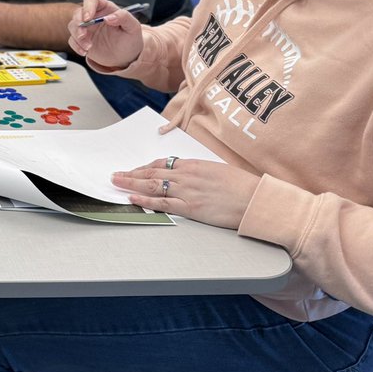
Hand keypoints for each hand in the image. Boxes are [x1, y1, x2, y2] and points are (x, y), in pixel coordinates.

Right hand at [67, 0, 143, 69]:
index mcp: (106, 8)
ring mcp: (86, 28)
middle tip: (83, 35)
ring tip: (89, 47)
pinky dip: (76, 46)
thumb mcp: (133, 27)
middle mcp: (93, 16)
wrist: (126, 56)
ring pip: (73, 26)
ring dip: (77, 37)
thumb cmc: (130, 39)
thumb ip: (124, 17)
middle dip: (78, 23)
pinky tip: (84, 52)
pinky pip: (72, 40)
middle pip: (78, 13)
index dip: (88, 7)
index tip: (88, 18)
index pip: (92, 0)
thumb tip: (109, 17)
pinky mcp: (81, 40)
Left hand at [111, 156, 260, 229]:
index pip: (162, 163)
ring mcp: (187, 191)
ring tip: (117, 183)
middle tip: (115, 174)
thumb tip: (186, 174)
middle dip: (131, 173)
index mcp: (194, 165)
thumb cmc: (243, 186)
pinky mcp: (191, 208)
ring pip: (152, 185)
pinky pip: (162, 203)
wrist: (257, 199)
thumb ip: (199, 172)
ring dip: (131, 184)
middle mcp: (187, 176)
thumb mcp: (218, 171)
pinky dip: (145, 200)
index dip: (145, 167)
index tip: (134, 169)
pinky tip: (133, 198)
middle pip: (152, 172)